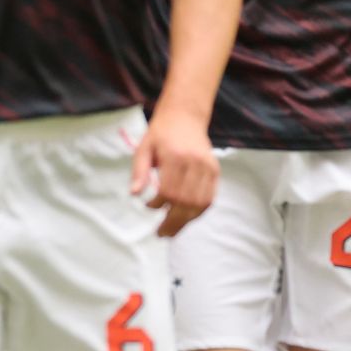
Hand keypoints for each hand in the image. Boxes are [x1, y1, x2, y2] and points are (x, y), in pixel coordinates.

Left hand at [130, 110, 215, 237]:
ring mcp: (208, 167)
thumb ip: (139, 172)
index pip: (169, 190)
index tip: (148, 206)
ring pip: (200, 203)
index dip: (159, 204)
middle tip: (161, 234)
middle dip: (173, 221)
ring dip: (186, 220)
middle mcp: (195, 163)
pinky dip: (199, 212)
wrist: (184, 117)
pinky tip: (186, 218)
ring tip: (173, 230)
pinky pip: (210, 198)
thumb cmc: (160, 134)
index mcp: (175, 156)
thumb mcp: (143, 149)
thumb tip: (134, 194)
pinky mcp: (215, 170)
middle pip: (186, 201)